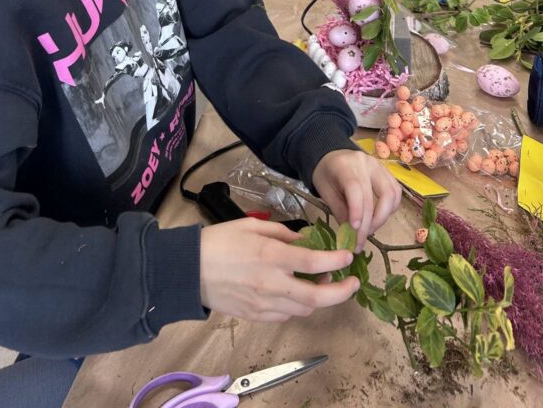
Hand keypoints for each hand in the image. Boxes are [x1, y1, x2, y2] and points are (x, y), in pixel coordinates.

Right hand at [199, 217, 358, 322]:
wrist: (189, 270)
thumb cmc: (220, 241)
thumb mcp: (252, 226)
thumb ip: (282, 234)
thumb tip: (305, 242)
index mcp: (271, 256)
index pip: (313, 263)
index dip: (336, 261)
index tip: (348, 256)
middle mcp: (271, 284)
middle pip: (316, 297)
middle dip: (340, 293)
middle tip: (353, 285)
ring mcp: (263, 304)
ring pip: (303, 309)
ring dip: (319, 299)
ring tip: (323, 284)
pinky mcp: (255, 316)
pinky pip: (285, 315)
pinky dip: (298, 306)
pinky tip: (296, 293)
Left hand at [312, 149, 401, 250]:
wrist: (332, 156)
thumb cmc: (326, 175)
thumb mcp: (325, 192)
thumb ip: (339, 210)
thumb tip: (352, 234)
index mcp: (345, 166)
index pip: (355, 188)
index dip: (357, 211)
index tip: (355, 231)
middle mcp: (365, 163)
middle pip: (373, 196)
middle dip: (368, 224)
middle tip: (360, 241)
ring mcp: (379, 166)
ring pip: (391, 194)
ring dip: (382, 218)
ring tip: (370, 230)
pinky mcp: (387, 172)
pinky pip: (395, 191)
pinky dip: (391, 209)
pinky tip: (379, 218)